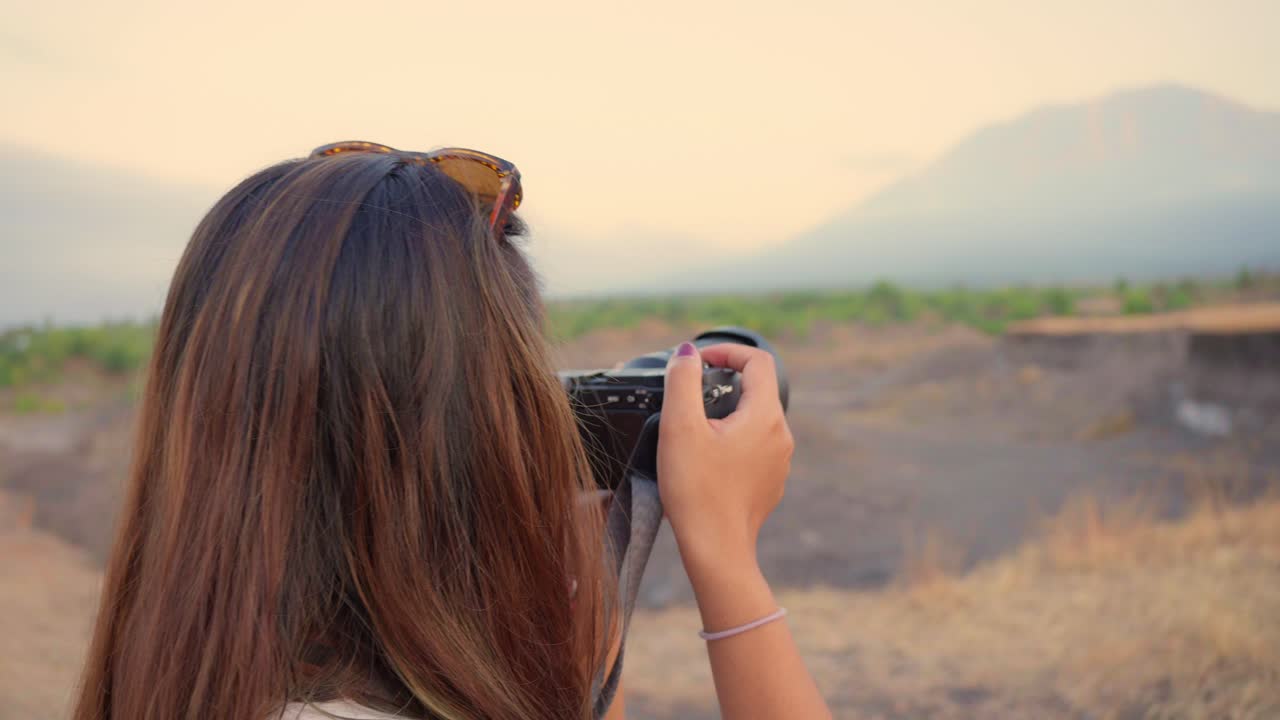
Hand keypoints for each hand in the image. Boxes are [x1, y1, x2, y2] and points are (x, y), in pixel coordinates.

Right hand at [657, 342, 793, 562]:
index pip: (758, 361)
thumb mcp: (680, 427)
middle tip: (688, 395)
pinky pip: (755, 447)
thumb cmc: (696, 490)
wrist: (716, 550)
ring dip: (727, 413)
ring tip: (693, 428)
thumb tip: (688, 352)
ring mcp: (779, 461)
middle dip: (723, 382)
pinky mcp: (770, 482)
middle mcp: (781, 435)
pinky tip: (706, 459)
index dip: (727, 350)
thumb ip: (682, 381)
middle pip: (758, 390)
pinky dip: (732, 440)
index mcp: (765, 416)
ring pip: (756, 419)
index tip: (697, 361)